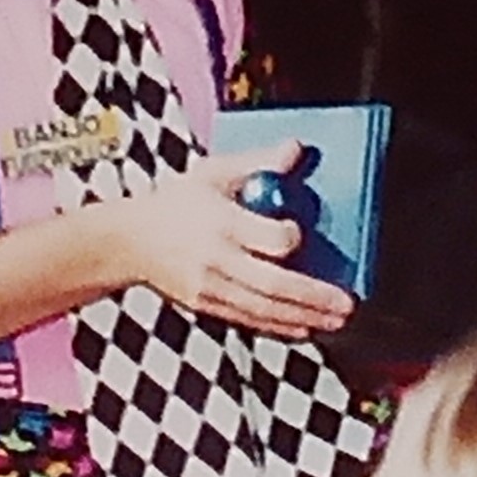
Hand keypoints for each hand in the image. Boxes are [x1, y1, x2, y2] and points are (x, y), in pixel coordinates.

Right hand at [107, 162, 353, 339]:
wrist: (130, 241)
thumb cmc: (175, 203)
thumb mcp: (212, 173)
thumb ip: (256, 163)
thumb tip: (295, 149)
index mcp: (221, 222)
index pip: (267, 239)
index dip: (290, 239)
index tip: (300, 233)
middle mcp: (217, 259)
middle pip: (273, 284)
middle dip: (314, 296)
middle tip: (346, 303)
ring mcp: (211, 287)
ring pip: (264, 308)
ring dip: (304, 316)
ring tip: (335, 320)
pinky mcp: (207, 304)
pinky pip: (249, 319)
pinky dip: (279, 326)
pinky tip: (304, 327)